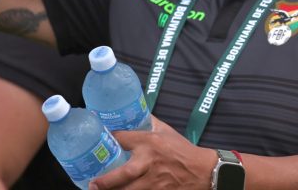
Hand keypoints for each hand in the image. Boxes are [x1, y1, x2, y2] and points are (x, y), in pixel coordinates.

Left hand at [89, 116, 216, 189]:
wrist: (205, 171)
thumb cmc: (182, 150)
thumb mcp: (164, 131)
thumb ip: (147, 123)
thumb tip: (129, 115)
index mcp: (149, 143)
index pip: (122, 139)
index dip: (109, 140)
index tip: (98, 142)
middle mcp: (150, 162)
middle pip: (126, 173)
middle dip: (107, 181)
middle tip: (93, 184)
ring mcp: (156, 181)